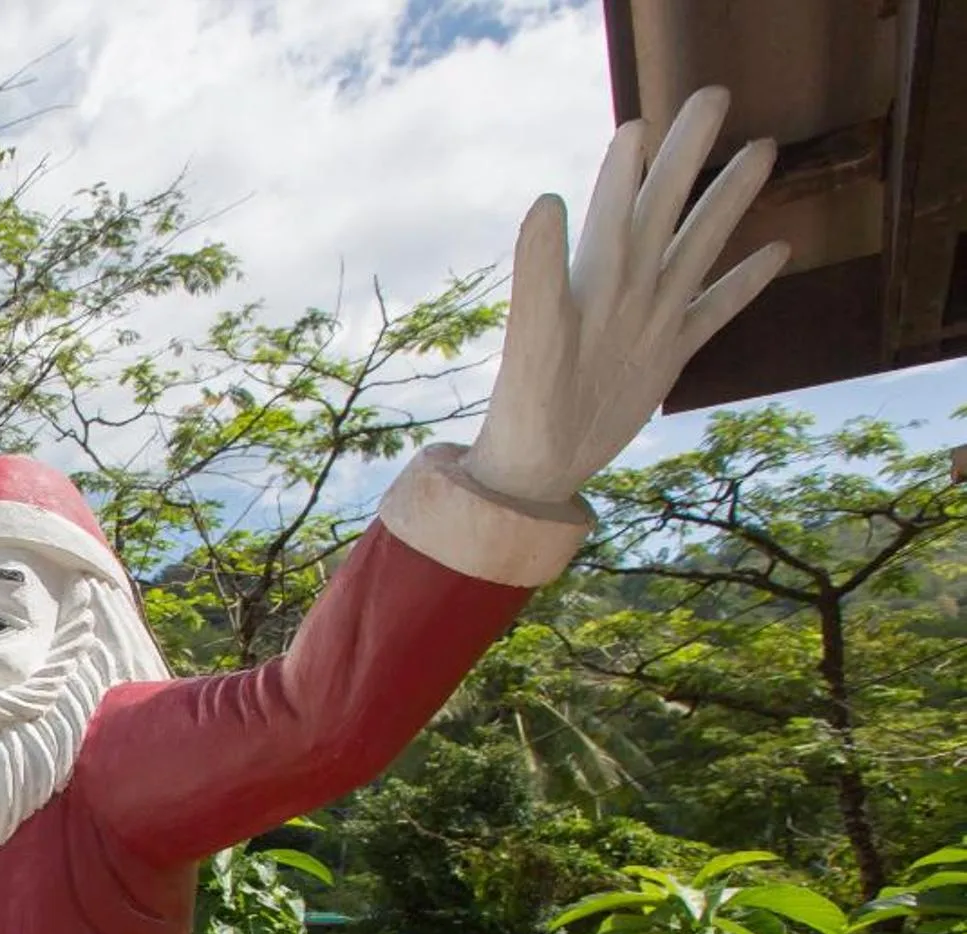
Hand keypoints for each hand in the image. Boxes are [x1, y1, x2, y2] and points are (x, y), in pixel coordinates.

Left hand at [466, 86, 790, 506]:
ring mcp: (652, 319)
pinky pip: (714, 309)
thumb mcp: (535, 337)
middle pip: (665, 207)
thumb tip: (545, 201)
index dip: (630, 164)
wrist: (538, 467)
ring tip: (760, 148)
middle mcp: (628, 289)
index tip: (646, 118)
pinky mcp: (670, 355)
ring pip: (698, 245)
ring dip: (727, 200)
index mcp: (598, 278)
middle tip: (714, 94)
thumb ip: (538, 273)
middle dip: (690, 154)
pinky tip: (777, 250)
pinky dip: (744, 282)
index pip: (619, 206)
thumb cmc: (528, 407)